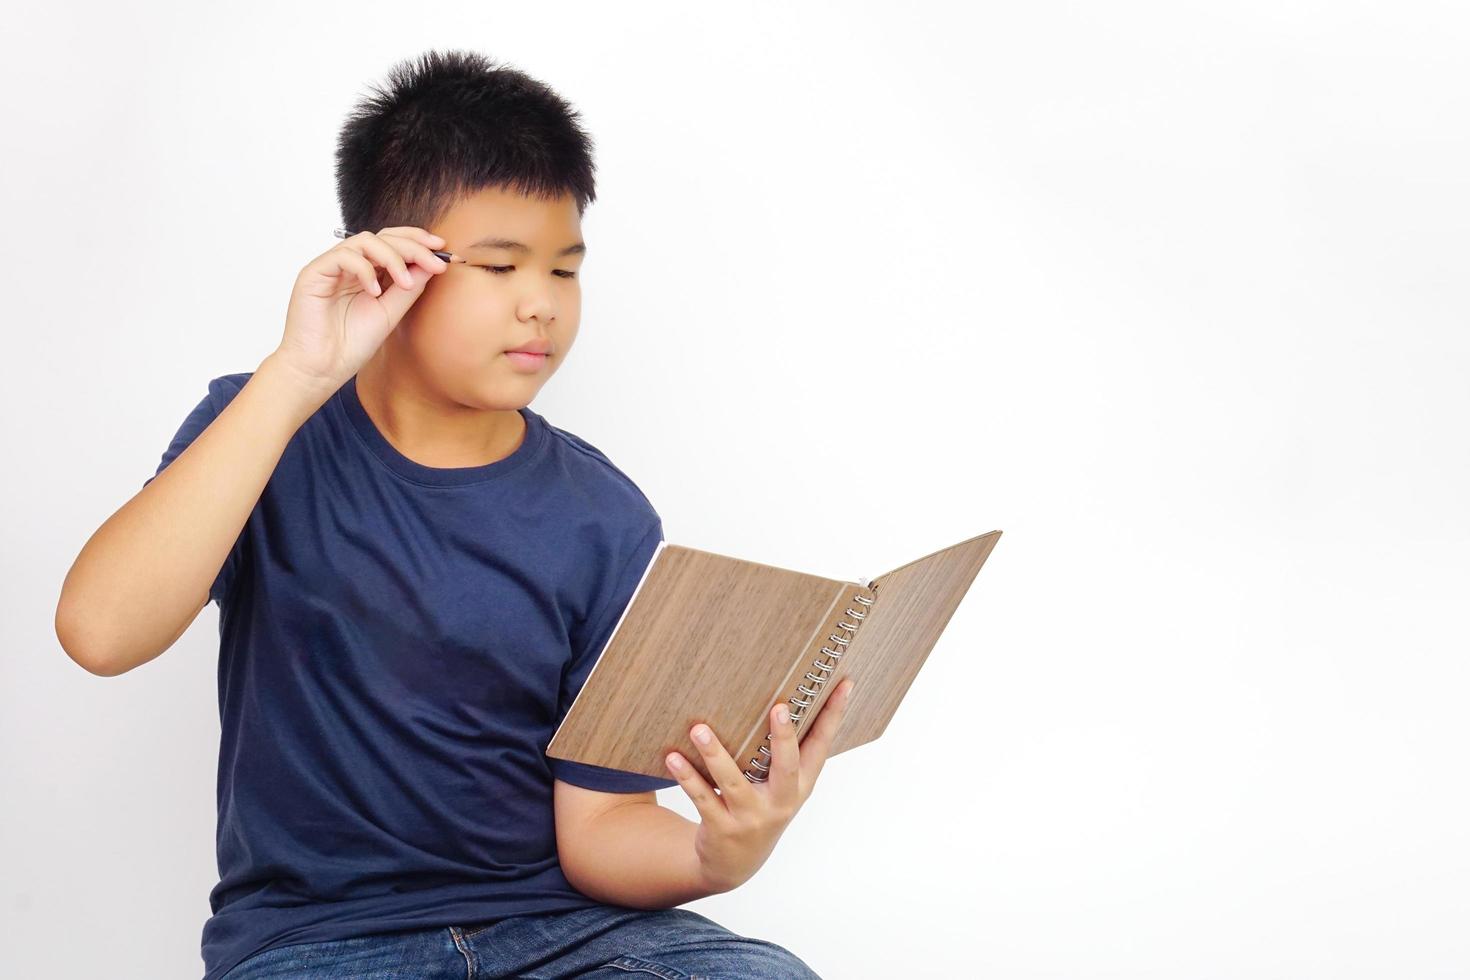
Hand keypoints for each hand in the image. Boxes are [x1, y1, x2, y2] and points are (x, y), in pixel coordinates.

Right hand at [271, 227, 451, 397]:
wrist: (322, 368)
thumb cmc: (352, 344)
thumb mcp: (391, 313)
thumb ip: (409, 288)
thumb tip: (433, 264)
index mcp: (370, 273)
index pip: (394, 244)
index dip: (418, 242)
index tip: (444, 252)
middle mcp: (351, 266)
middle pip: (384, 237)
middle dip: (413, 246)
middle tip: (435, 261)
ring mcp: (332, 267)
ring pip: (366, 241)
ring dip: (393, 257)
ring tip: (405, 282)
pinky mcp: (314, 272)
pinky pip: (344, 256)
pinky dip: (365, 270)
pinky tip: (374, 292)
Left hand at [664, 677, 855, 891]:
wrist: (735, 864)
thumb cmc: (761, 807)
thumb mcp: (782, 787)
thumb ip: (785, 751)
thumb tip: (784, 695)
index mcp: (801, 784)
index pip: (821, 745)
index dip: (834, 715)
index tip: (844, 684)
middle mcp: (781, 801)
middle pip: (786, 766)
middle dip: (784, 737)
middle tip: (779, 707)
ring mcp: (752, 817)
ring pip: (734, 782)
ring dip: (715, 755)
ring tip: (699, 729)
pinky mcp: (722, 828)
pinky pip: (703, 798)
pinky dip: (687, 777)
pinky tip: (673, 757)